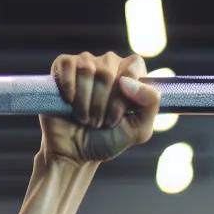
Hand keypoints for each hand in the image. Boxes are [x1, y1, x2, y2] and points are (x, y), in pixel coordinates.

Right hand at [40, 51, 161, 165]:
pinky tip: (70, 103)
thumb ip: (150, 105)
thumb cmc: (108, 139)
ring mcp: (86, 62)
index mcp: (132, 74)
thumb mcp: (139, 130)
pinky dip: (69, 88)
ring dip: (85, 102)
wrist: (75, 151)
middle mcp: (110, 63)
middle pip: (107, 72)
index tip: (116, 116)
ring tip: (85, 117)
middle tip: (98, 122)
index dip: (123, 95)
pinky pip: (68, 65)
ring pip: (87, 70)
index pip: (133, 67)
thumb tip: (129, 81)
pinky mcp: (63, 65)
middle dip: (102, 104)